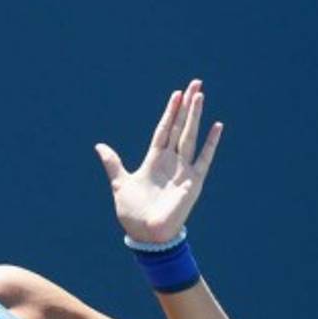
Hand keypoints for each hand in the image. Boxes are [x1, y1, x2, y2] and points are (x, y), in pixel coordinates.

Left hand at [95, 79, 222, 244]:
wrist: (146, 235)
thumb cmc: (133, 212)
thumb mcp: (120, 183)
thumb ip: (112, 163)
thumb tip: (99, 145)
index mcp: (153, 160)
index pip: (163, 130)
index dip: (170, 112)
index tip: (176, 93)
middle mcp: (170, 161)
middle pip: (180, 127)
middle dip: (187, 106)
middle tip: (195, 83)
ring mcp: (183, 170)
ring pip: (191, 136)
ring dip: (196, 116)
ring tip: (200, 95)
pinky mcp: (193, 182)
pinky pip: (204, 158)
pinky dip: (211, 143)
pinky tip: (217, 126)